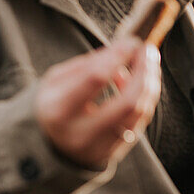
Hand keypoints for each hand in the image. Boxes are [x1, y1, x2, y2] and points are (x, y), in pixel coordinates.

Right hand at [36, 38, 160, 169]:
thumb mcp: (56, 81)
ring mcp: (99, 147)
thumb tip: (124, 48)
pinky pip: (138, 122)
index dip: (118, 56)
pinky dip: (143, 98)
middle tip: (148, 50)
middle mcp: (80, 133)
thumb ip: (88, 64)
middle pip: (128, 101)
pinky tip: (138, 83)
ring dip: (149, 83)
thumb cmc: (51, 106)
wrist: (44, 147)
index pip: (96, 79)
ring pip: (138, 112)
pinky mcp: (112, 152)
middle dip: (145, 71)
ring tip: (147, 63)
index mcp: (58, 112)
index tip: (131, 41)